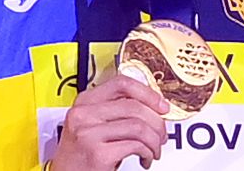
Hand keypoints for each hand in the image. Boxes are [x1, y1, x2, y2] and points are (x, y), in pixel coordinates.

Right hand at [48, 74, 170, 170]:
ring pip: (139, 126)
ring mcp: (89, 133)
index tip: (162, 106)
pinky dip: (148, 154)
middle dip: (157, 123)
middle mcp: (84, 114)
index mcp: (84, 102)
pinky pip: (136, 146)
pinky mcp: (98, 154)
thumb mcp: (91, 125)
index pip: (121, 84)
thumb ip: (114, 111)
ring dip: (154, 141)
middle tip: (161, 135)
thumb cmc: (81, 155)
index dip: (148, 93)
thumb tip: (151, 106)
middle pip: (134, 105)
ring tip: (153, 151)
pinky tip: (144, 159)